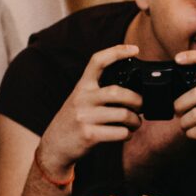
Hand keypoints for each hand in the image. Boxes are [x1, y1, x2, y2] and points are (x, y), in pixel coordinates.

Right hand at [37, 43, 144, 177]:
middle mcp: (81, 99)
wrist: (54, 146)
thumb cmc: (73, 122)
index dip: (116, 52)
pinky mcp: (88, 135)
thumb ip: (98, 92)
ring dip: (135, 121)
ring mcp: (84, 117)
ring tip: (136, 123)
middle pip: (117, 92)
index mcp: (82, 86)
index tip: (135, 49)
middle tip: (142, 106)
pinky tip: (126, 134)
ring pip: (122, 114)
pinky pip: (119, 133)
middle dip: (137, 100)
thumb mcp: (80, 100)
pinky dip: (128, 134)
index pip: (97, 61)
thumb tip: (132, 92)